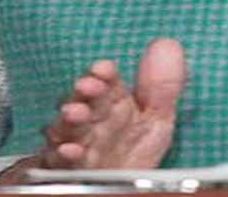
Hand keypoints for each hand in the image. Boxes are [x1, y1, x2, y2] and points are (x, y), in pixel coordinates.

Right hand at [0, 38, 186, 185]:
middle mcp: (91, 120)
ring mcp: (76, 143)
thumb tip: (167, 44)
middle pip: (85, 100)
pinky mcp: (64, 168)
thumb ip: (162, 86)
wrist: (114, 186)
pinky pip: (60, 160)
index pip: (107, 82)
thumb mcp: (156, 119)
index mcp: (113, 103)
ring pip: (68, 127)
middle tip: (87, 85)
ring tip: (75, 112)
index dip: (104, 73)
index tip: (104, 68)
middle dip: (85, 92)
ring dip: (70, 120)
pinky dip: (63, 154)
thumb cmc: (133, 151)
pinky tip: (70, 150)